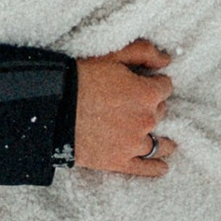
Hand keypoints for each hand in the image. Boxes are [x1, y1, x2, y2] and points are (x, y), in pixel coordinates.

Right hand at [73, 40, 175, 177]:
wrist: (53, 106)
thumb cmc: (81, 76)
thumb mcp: (113, 54)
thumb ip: (144, 52)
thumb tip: (167, 59)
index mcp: (147, 94)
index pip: (165, 88)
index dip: (154, 84)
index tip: (145, 84)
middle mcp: (146, 120)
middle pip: (160, 113)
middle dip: (152, 107)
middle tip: (136, 105)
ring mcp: (133, 143)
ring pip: (159, 143)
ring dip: (163, 141)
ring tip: (167, 143)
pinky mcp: (118, 161)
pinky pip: (144, 168)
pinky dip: (155, 168)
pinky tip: (162, 167)